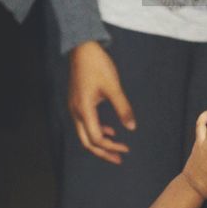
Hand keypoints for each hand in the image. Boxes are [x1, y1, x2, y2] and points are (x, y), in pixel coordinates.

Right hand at [68, 40, 135, 164]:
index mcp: (84, 109)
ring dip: (100, 142)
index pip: (96, 138)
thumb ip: (123, 108)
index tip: (126, 148)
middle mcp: (76, 111)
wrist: (82, 48)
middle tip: (119, 159)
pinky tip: (110, 129)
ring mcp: (74, 107)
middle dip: (103, 152)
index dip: (111, 146)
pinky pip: (85, 123)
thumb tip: (132, 127)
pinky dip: (97, 130)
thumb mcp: (113, 87)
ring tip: (116, 147)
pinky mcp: (77, 102)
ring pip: (84, 134)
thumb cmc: (98, 65)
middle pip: (87, 142)